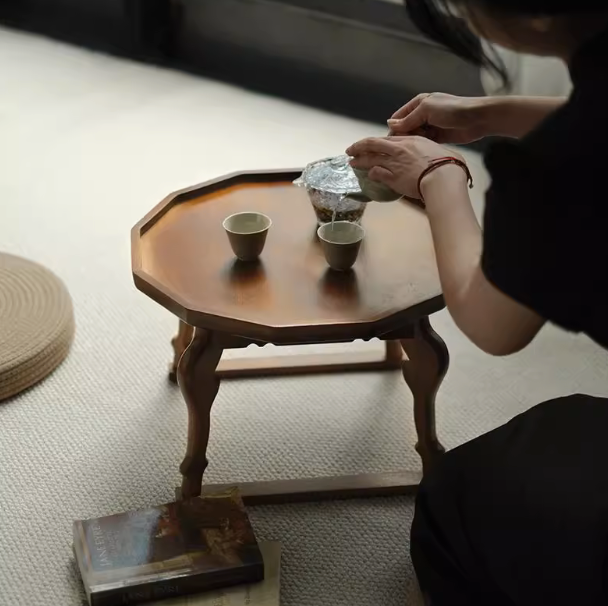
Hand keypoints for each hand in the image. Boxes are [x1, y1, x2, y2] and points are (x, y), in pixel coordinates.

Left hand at [346, 136, 464, 198]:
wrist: (443, 177)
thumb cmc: (447, 164)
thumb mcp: (436, 149)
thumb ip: (426, 149)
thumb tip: (427, 154)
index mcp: (410, 140)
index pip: (387, 138)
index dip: (376, 141)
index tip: (370, 143)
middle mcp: (399, 149)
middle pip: (373, 144)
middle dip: (359, 146)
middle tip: (350, 150)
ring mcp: (394, 163)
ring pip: (371, 159)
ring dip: (359, 160)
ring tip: (351, 162)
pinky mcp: (392, 177)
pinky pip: (377, 173)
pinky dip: (371, 173)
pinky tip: (367, 175)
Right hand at [387, 93, 488, 143]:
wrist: (477, 119)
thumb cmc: (453, 110)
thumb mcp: (426, 110)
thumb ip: (408, 119)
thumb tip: (390, 124)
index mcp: (418, 104)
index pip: (399, 118)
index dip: (393, 130)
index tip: (390, 143)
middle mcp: (423, 114)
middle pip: (406, 129)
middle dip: (404, 138)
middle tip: (402, 149)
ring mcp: (430, 126)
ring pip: (415, 137)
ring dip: (413, 143)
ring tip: (412, 150)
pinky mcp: (438, 137)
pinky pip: (424, 143)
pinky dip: (422, 147)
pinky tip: (421, 152)